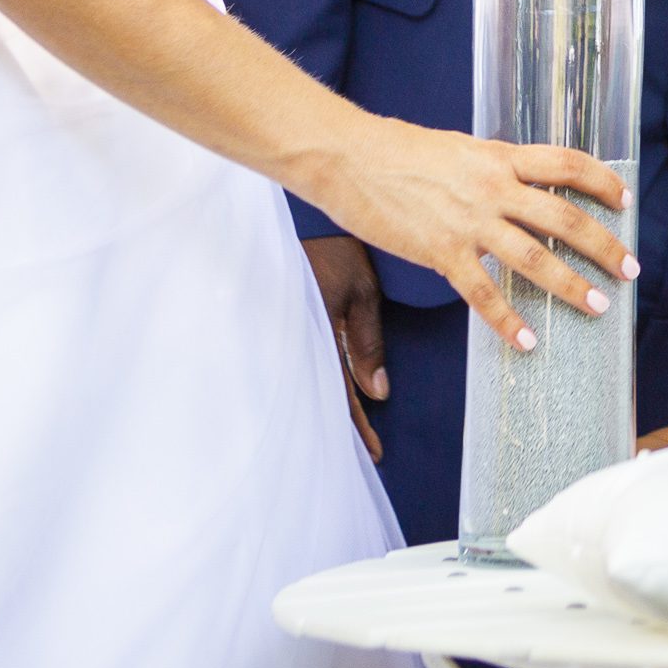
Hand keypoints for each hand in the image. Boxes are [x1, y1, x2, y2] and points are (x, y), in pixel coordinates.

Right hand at [303, 235, 387, 463]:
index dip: (357, 426)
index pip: (338, 393)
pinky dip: (322, 384)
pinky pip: (308, 361)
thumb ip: (365, 341)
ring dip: (331, 409)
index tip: (375, 454)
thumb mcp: (358, 291)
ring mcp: (290, 333)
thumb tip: (379, 392)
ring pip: (314, 383)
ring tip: (353, 439)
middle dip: (344, 427)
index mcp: (314, 335)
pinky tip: (332, 397)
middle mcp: (298, 340)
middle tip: (366, 456)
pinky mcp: (289, 323)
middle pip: (323, 395)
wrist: (307, 211)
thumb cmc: (334, 246)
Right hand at [306, 113, 637, 354]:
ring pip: (534, 258)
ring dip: (571, 285)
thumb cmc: (401, 150)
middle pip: (564, 218)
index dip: (603, 182)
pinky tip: (528, 341)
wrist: (348, 157)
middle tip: (630, 269)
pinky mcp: (440, 251)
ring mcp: (469, 221)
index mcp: (500, 156)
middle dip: (603, 245)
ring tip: (599, 305)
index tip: (626, 201)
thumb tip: (523, 186)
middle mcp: (493, 187)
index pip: (568, 164)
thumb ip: (495, 169)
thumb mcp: (462, 149)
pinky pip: (482, 293)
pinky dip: (508, 320)